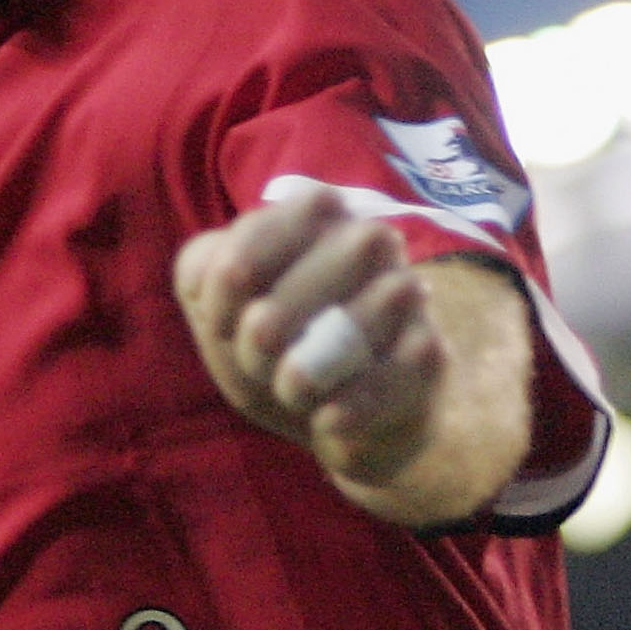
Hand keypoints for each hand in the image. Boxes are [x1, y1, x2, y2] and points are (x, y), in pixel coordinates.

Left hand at [173, 186, 446, 487]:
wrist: (342, 417)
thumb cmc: (278, 345)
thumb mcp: (221, 308)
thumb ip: (201, 272)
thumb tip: (227, 273)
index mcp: (314, 212)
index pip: (252, 239)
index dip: (225, 290)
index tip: (221, 324)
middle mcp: (370, 238)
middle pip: (292, 291)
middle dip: (259, 341)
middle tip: (257, 361)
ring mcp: (407, 293)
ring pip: (343, 333)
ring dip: (300, 378)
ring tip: (294, 390)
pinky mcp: (429, 353)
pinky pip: (378, 385)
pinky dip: (341, 412)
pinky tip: (328, 417)